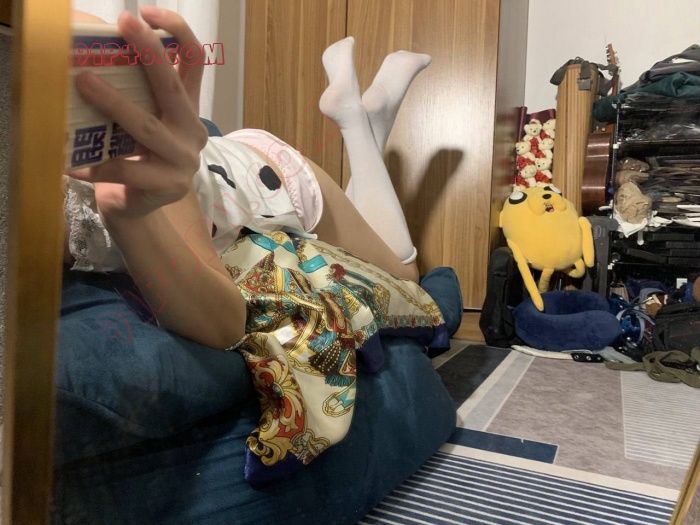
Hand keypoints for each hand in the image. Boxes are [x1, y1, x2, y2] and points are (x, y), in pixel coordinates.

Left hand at [68, 7, 207, 217]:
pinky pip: (126, 169)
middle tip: (125, 24)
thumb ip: (131, 91)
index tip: (146, 12)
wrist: (138, 204)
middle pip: (174, 86)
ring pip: (147, 127)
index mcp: (187, 107)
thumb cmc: (134, 155)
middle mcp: (191, 129)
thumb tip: (88, 47)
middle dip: (150, 51)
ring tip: (83, 83)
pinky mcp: (169, 186)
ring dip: (114, 103)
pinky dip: (96, 164)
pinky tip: (73, 163)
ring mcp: (184, 159)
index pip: (195, 61)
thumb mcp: (140, 118)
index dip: (177, 31)